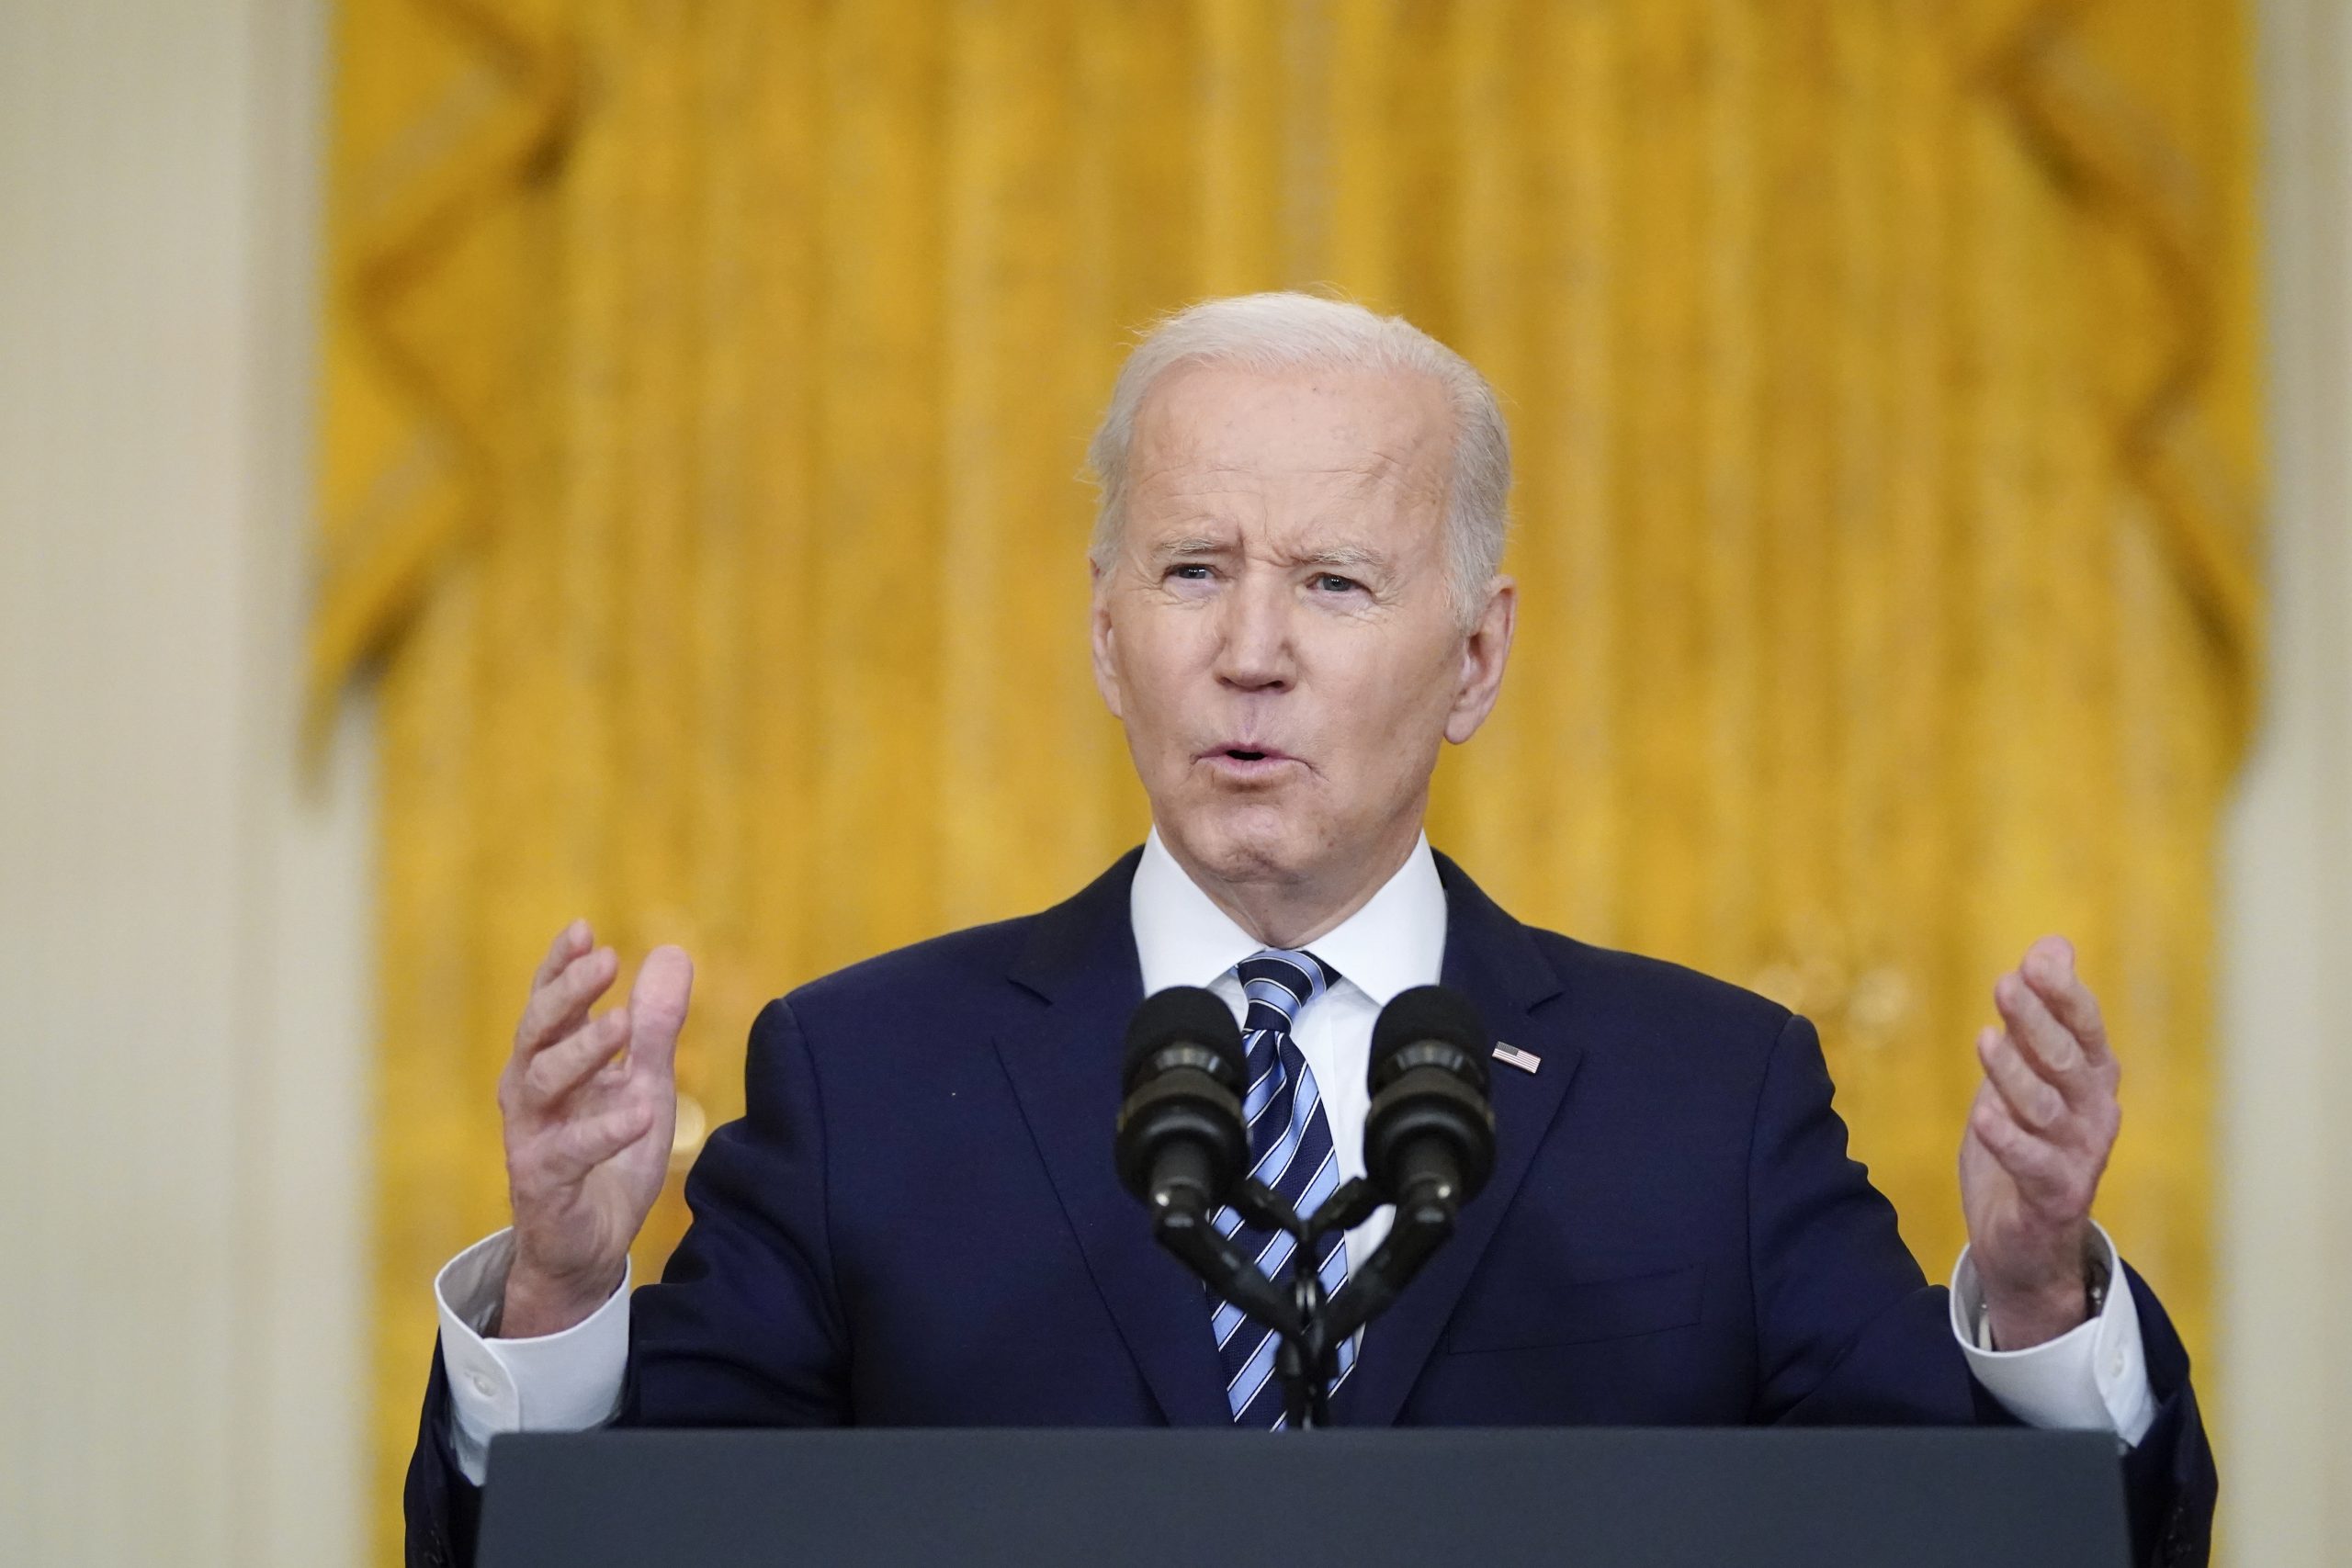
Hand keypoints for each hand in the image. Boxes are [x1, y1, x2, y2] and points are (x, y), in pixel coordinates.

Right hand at [496, 919, 693, 1337]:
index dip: (559, 966)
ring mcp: (531, 1137)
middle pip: (536, 1031)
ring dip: (582, 1048)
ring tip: (622, 1022)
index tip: (582, 929)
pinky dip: (604, 1129)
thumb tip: (671, 952)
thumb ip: (655, 1025)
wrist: (590, 1245)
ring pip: (540, 1082)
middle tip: (606, 959)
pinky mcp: (543, 1182)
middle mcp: (531, 1093)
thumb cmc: (609, 1156)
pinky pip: (568, 1152)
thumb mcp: (643, 1082)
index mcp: (551, 1063)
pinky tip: (641, 1110)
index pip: (548, 1004)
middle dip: (567, 992)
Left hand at [1958, 935, 2120, 1348]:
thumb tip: (2052, 945)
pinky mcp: (2055, 1195)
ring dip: (2015, 1073)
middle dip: (2038, 1022)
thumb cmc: (2026, 1142)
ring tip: (1985, 1039)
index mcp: (2091, 1078)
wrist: (2024, 1238)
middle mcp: (2094, 1113)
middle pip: (2069, 1061)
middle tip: (2004, 984)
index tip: (2035, 962)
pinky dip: (2009, 1139)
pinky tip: (1984, 1116)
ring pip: (2047, 1109)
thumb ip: (2037, 1014)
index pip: (2086, 1028)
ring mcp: (2079, 1156)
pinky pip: (2033, 1163)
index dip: (2064, 995)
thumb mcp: (2028, 1071)